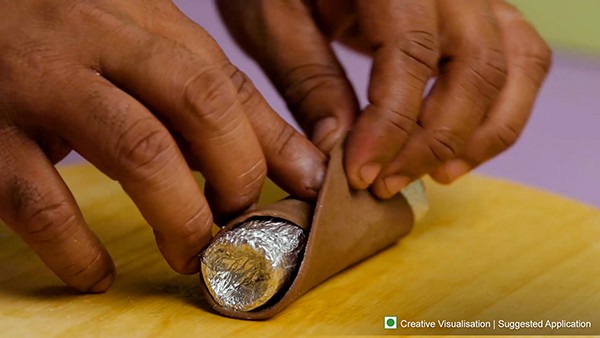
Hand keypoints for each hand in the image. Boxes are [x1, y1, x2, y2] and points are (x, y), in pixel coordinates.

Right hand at [0, 0, 324, 291]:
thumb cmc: (67, 42)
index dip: (276, 148)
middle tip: (239, 224)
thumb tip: (302, 166)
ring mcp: (41, 82)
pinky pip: (42, 201)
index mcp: (146, 22)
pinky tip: (96, 273)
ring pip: (137, 149)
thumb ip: (222, 100)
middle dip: (236, 176)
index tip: (303, 196)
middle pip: (199, 104)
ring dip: (179, 216)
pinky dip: (77, 249)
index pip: (229, 85)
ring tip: (192, 255)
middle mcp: (99, 40)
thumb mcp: (146, 51)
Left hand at [218, 0, 551, 197]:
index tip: (361, 173)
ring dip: (478, 134)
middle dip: (434, 141)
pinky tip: (459, 148)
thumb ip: (307, 78)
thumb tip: (338, 147)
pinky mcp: (482, 13)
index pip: (411, 54)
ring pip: (514, 66)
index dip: (390, 126)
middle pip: (475, 66)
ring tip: (434, 175)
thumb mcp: (273, 19)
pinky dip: (500, 111)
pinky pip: (522, 60)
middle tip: (388, 184)